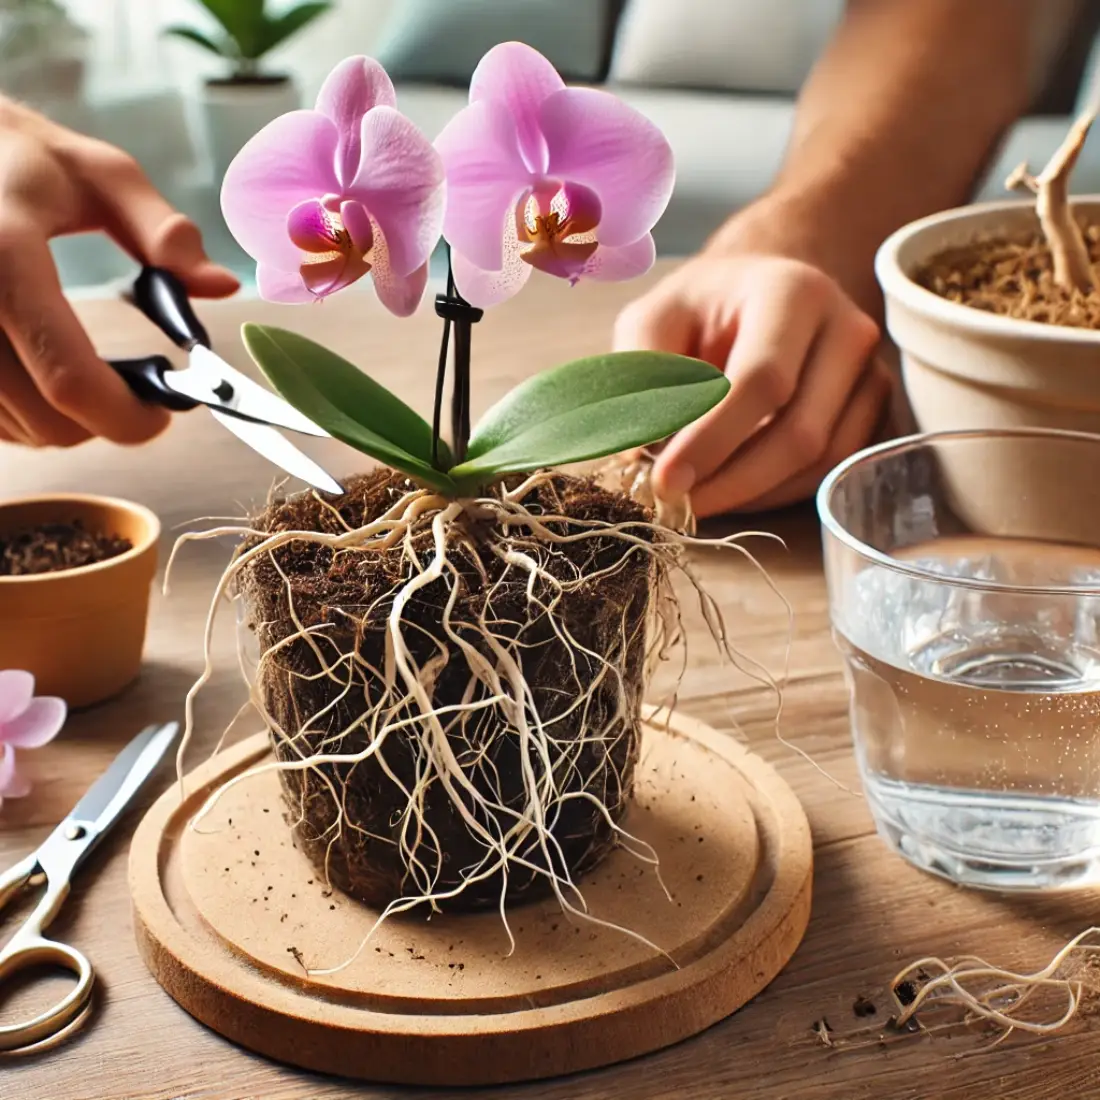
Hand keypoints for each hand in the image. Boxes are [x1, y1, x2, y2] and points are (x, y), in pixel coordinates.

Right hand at [0, 98, 238, 447]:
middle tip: (135, 391)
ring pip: (18, 430)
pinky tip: (43, 374)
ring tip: (87, 373)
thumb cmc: (23, 161)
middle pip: (46, 420)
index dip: (125, 416)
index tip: (163, 416)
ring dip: (65, 420)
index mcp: (6, 256)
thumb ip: (162, 231)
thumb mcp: (100, 174)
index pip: (69, 377)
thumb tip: (222, 285)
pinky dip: (27, 415)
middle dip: (105, 420)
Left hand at [614, 248, 890, 517]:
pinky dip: (777, 493)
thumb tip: (641, 451)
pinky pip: (830, 473)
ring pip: (819, 462)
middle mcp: (848, 331)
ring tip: (699, 496)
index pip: (762, 379)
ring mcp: (872, 375)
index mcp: (792, 292)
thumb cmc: (703, 309)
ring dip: (753, 493)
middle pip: (800, 431)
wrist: (762, 294)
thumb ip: (642, 374)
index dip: (712, 439)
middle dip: (732, 481)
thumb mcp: (654, 321)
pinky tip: (734, 487)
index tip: (665, 480)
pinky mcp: (877, 414)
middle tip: (677, 503)